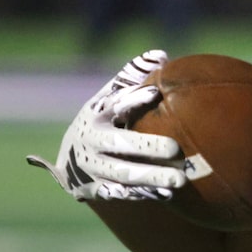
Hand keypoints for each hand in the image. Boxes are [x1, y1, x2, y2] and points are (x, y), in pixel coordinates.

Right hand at [29, 51, 191, 200]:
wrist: (72, 161)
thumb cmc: (102, 122)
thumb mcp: (108, 99)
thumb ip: (131, 78)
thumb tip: (160, 55)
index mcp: (96, 114)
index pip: (114, 104)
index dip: (132, 99)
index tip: (155, 93)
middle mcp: (92, 140)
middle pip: (119, 144)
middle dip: (148, 147)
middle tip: (177, 150)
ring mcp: (93, 166)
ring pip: (122, 173)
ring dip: (151, 177)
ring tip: (179, 181)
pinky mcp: (97, 188)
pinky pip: (121, 193)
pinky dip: (143, 194)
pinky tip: (167, 196)